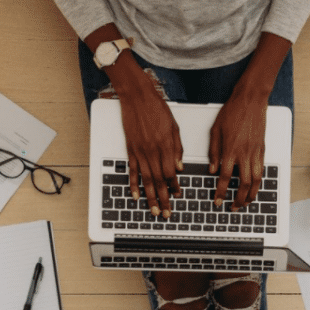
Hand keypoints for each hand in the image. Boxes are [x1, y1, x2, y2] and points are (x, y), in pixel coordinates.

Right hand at [84, 23, 181, 217]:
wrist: (137, 96)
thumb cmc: (157, 108)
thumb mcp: (174, 126)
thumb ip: (177, 148)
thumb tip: (179, 167)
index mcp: (166, 146)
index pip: (171, 173)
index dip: (174, 187)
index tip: (177, 196)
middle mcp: (153, 152)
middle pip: (159, 181)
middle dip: (163, 199)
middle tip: (166, 213)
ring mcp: (140, 152)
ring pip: (146, 180)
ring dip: (150, 197)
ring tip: (153, 210)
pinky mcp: (130, 149)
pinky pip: (132, 171)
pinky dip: (133, 185)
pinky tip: (135, 195)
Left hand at [209, 91, 266, 209]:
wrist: (250, 101)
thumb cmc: (232, 112)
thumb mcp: (215, 130)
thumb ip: (213, 152)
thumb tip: (212, 169)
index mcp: (230, 149)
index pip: (224, 177)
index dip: (220, 191)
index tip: (218, 200)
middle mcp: (244, 153)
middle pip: (243, 183)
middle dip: (239, 199)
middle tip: (234, 207)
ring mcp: (255, 152)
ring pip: (256, 179)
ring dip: (251, 194)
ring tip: (247, 202)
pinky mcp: (262, 149)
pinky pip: (262, 170)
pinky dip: (258, 182)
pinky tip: (254, 187)